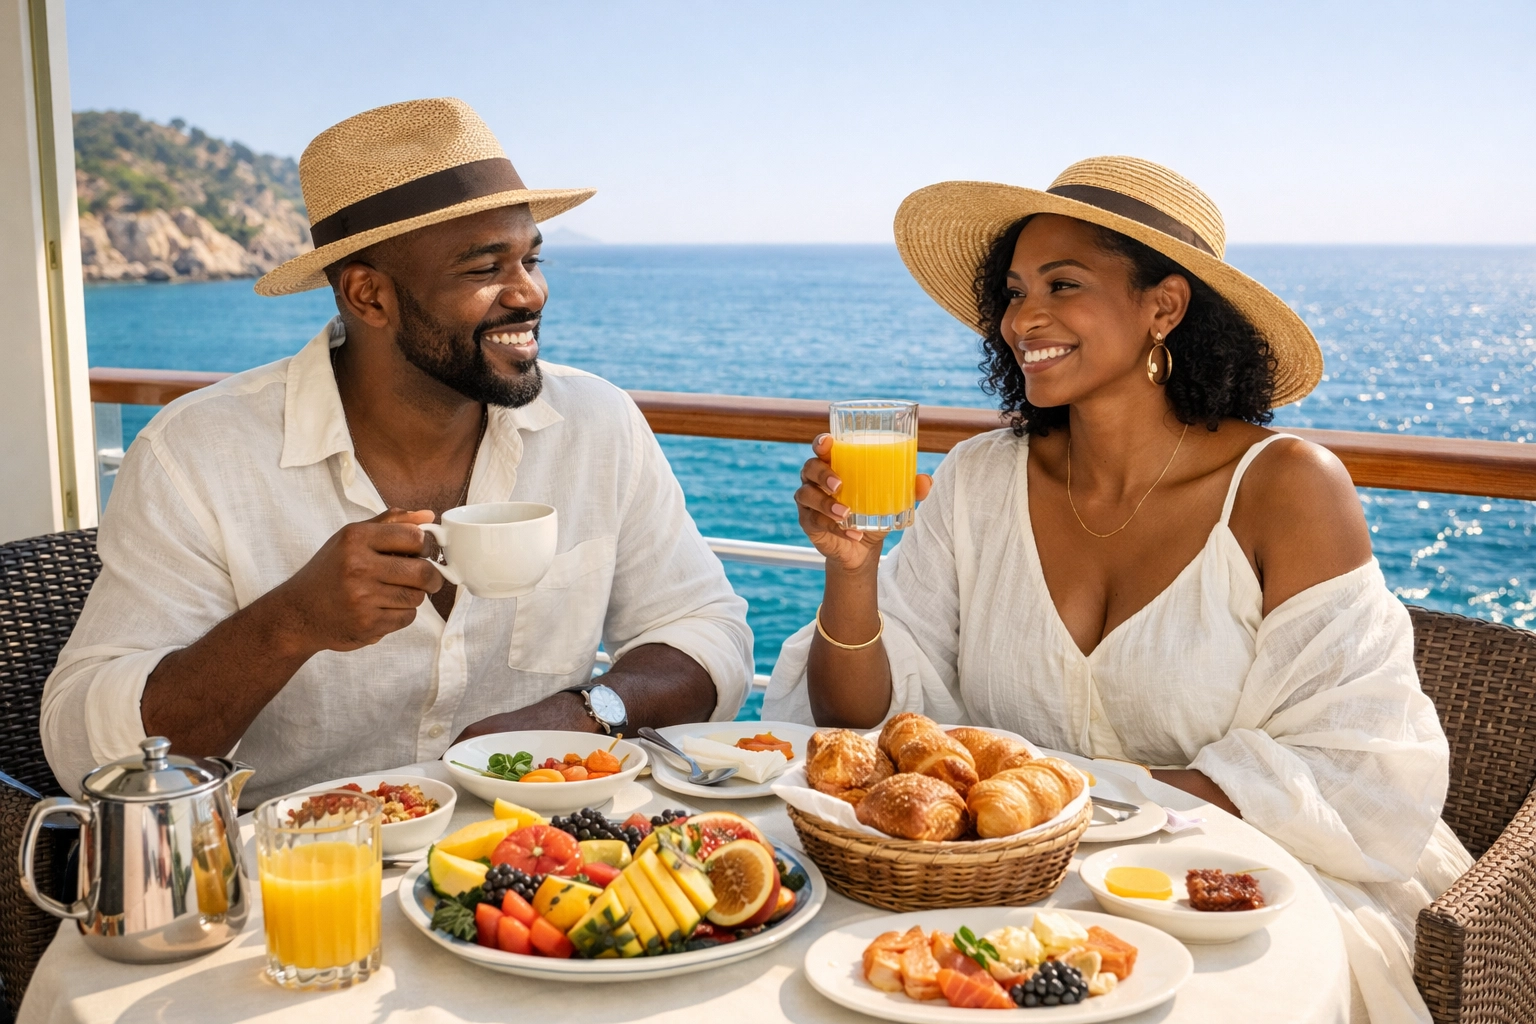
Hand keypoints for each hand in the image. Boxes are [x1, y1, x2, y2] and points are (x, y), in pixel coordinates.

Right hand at [273, 508, 441, 654]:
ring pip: (417, 597)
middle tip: (429, 579)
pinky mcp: (367, 624)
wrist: (298, 613)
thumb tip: (428, 516)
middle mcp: (358, 566)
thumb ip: (391, 523)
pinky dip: (402, 614)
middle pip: (422, 571)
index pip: (414, 536)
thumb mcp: (351, 538)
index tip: (422, 552)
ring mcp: (362, 598)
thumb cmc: (329, 572)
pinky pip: (406, 618)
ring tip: (395, 592)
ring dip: (414, 596)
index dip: (425, 545)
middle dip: (432, 576)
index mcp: (356, 538)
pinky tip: (383, 608)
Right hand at [796, 434, 931, 572]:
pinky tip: (852, 533)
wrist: (862, 549)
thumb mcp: (892, 500)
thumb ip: (909, 489)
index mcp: (835, 465)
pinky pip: (814, 521)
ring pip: (806, 494)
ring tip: (846, 513)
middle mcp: (816, 480)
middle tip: (840, 484)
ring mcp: (809, 502)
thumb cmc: (873, 512)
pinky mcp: (809, 523)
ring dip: (825, 504)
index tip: (828, 442)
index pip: (822, 447)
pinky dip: (833, 527)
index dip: (821, 442)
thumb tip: (926, 481)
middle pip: (809, 468)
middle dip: (822, 473)